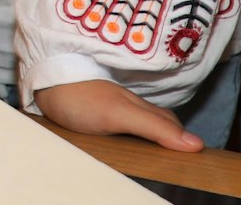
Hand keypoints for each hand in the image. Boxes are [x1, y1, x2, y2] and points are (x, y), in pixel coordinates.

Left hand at [35, 80, 202, 150]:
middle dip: (169, 140)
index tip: (196, 158)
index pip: (170, 126)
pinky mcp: (92, 115)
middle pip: (156, 125)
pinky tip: (121, 145)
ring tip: (153, 157)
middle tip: (178, 161)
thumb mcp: (121, 115)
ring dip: (146, 139)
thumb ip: (155, 128)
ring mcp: (110, 109)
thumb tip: (196, 145)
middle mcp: (128, 106)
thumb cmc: (81, 96)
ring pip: (136, 126)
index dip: (183, 140)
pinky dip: (125, 138)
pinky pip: (116, 129)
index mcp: (140, 107)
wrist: (44, 80)